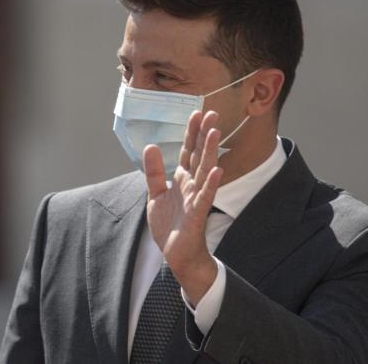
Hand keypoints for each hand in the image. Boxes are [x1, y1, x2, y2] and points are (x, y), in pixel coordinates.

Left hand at [142, 110, 223, 305]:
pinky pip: (205, 196)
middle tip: (212, 113)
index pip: (187, 151)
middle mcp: (192, 185)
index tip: (195, 113)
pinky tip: (218, 170)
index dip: (191, 133)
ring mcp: (196, 197)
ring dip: (210, 152)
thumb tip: (150, 146)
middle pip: (198, 155)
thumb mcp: (155, 195)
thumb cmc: (170, 225)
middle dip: (204, 135)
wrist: (176, 253)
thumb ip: (154, 172)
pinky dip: (212, 183)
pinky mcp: (198, 214)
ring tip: (215, 132)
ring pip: (205, 171)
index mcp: (182, 179)